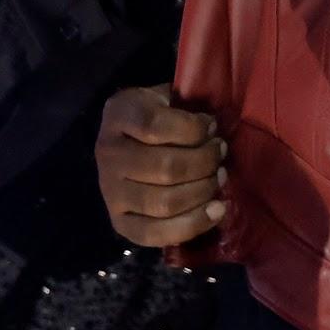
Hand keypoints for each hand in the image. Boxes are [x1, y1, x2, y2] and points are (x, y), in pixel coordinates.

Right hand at [97, 84, 227, 246]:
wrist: (125, 138)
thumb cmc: (158, 113)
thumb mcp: (167, 96)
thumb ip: (187, 105)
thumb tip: (214, 128)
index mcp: (119, 116)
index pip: (154, 126)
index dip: (192, 129)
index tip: (212, 127)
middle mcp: (108, 155)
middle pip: (165, 168)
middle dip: (204, 162)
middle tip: (221, 154)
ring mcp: (110, 192)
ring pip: (164, 203)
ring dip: (202, 191)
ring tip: (220, 177)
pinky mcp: (119, 222)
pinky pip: (154, 234)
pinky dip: (192, 225)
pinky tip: (217, 210)